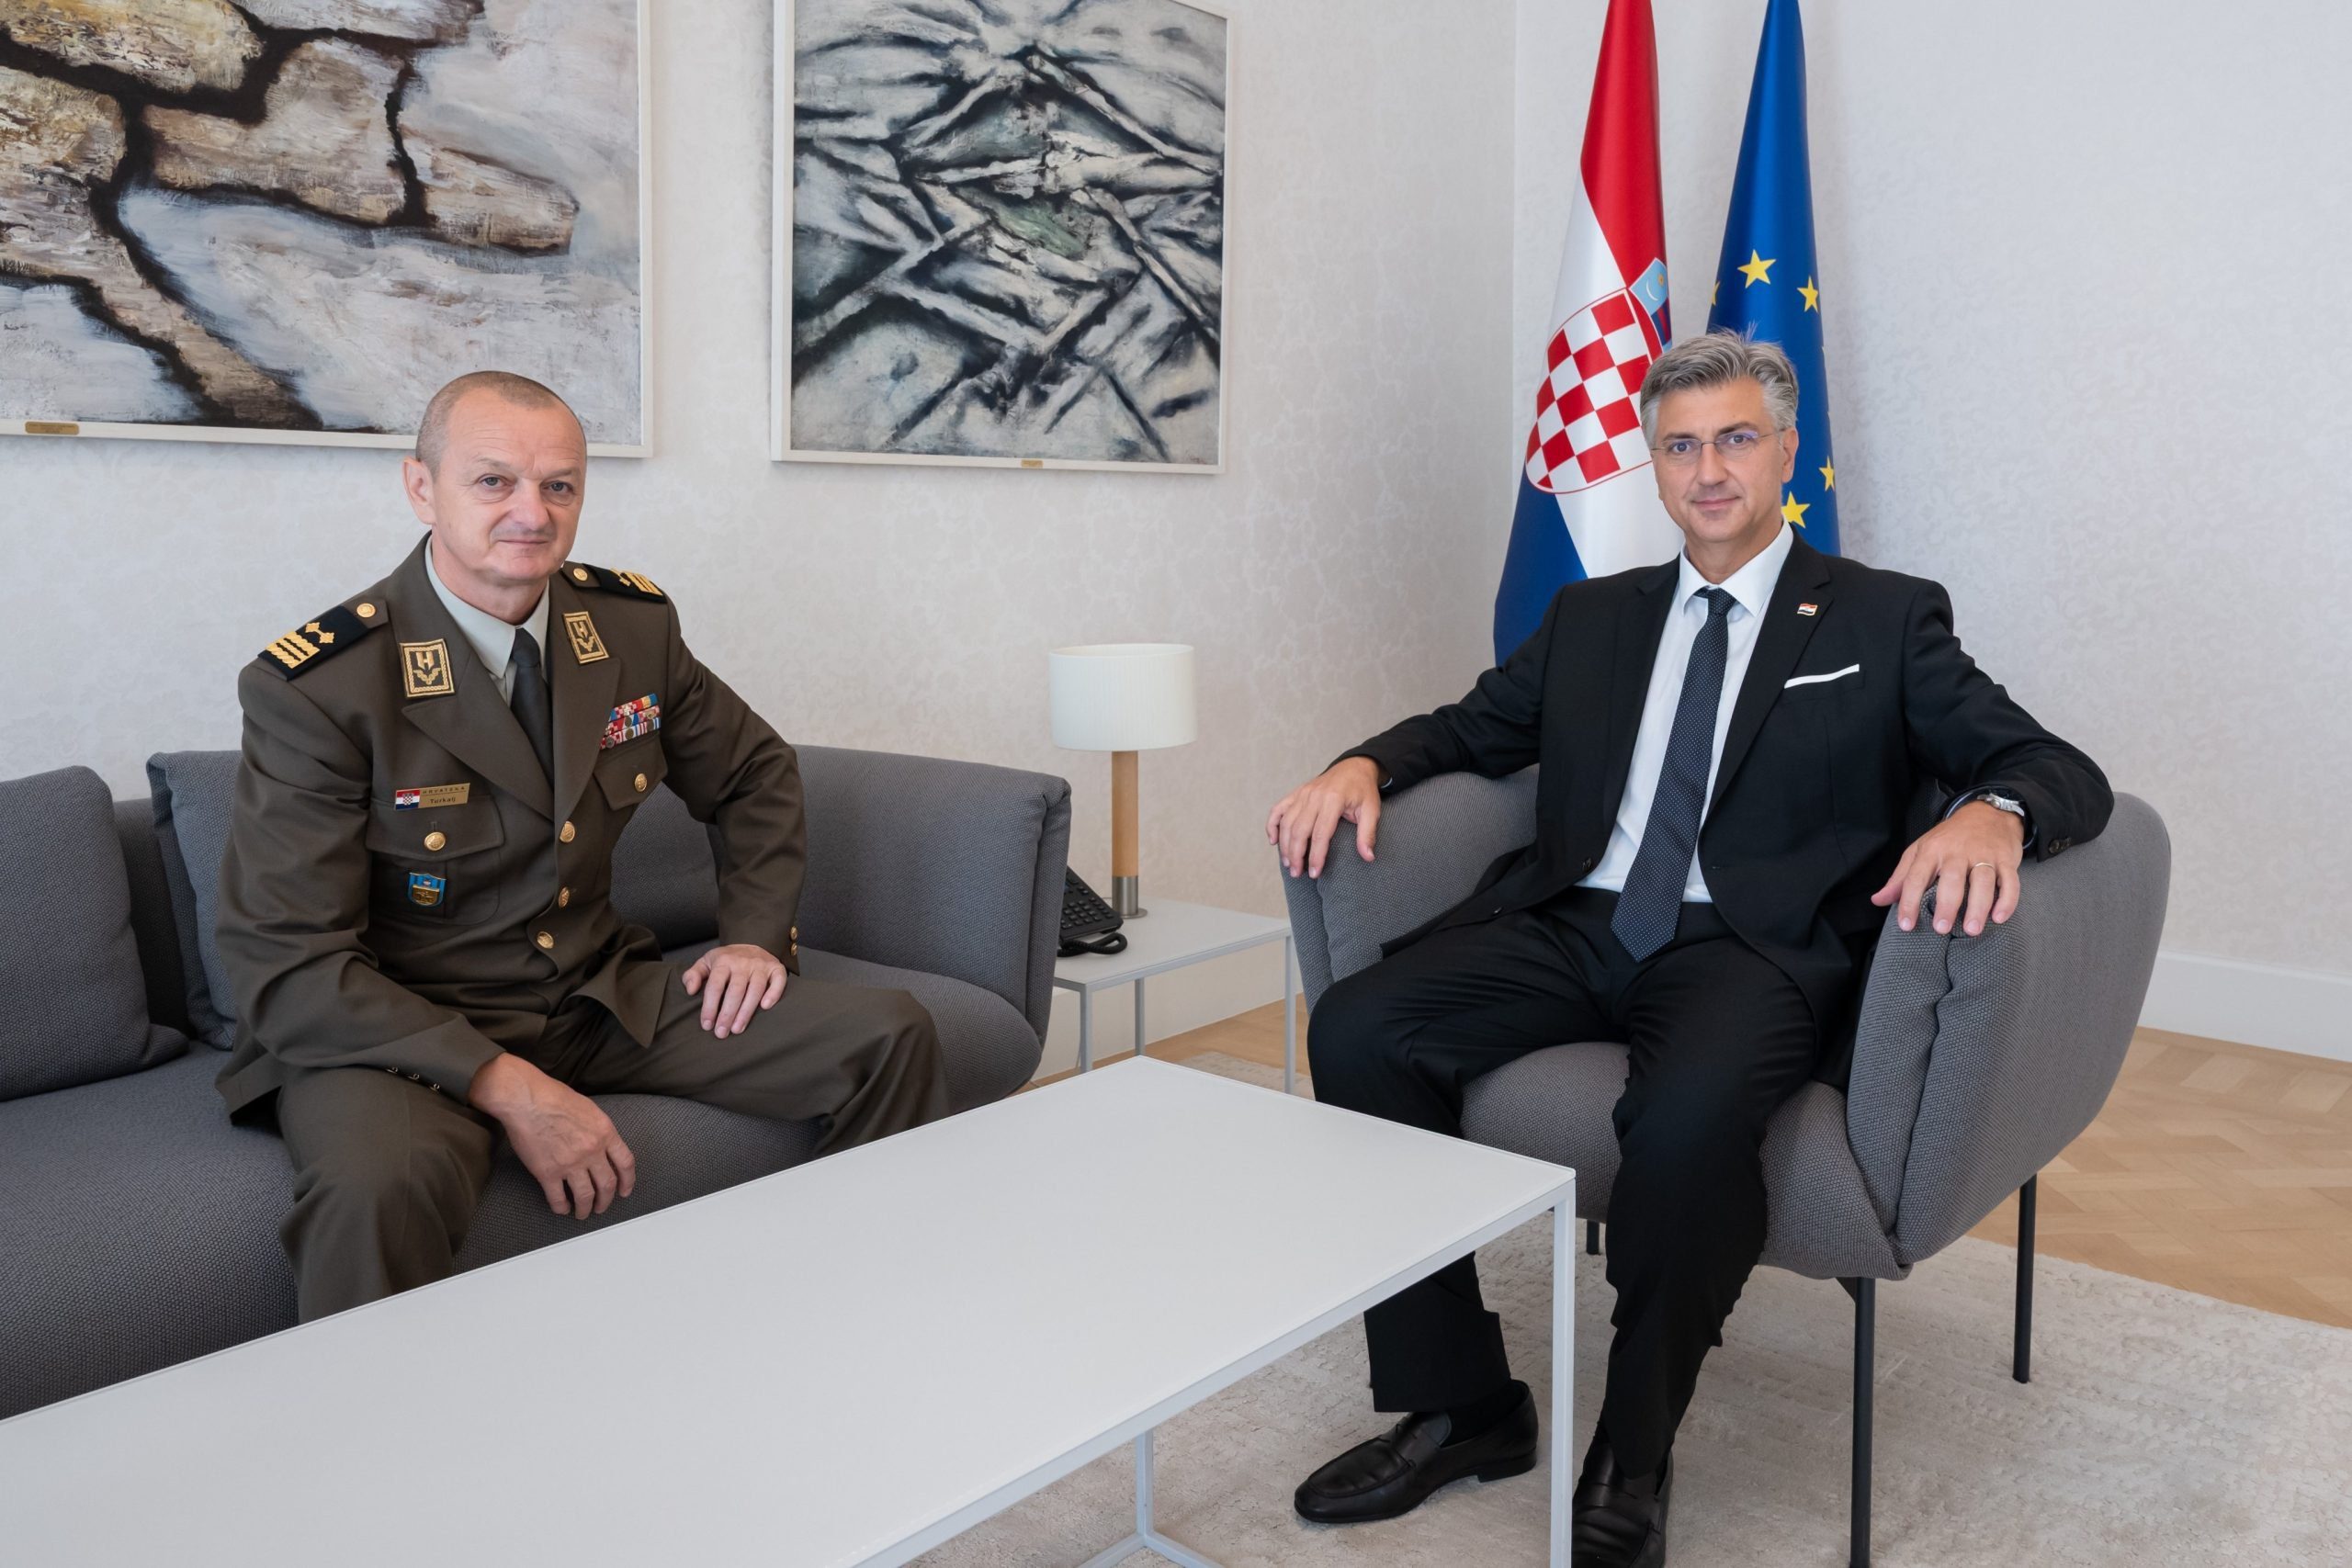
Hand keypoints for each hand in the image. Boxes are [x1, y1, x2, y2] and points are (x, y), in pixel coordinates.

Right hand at [468, 1054, 636, 1218]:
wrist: (526, 1099)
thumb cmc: (554, 1097)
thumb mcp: (590, 1109)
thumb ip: (599, 1130)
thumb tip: (603, 1145)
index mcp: (605, 1133)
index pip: (625, 1163)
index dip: (628, 1181)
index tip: (625, 1191)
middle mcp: (592, 1151)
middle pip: (607, 1184)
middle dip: (606, 1200)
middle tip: (602, 1207)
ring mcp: (570, 1164)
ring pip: (585, 1196)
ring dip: (585, 1208)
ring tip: (582, 1213)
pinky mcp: (547, 1173)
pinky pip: (558, 1198)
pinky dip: (561, 1207)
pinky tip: (562, 1208)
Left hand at [682, 943, 787, 1038]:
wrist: (751, 943)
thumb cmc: (726, 960)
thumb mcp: (705, 962)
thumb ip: (693, 975)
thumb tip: (691, 990)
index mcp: (723, 961)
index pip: (715, 985)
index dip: (710, 1006)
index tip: (707, 1025)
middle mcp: (743, 962)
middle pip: (735, 990)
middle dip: (727, 1014)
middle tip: (721, 1033)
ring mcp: (761, 965)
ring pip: (755, 989)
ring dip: (746, 1011)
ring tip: (737, 1029)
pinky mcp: (776, 968)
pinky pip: (778, 981)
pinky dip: (773, 993)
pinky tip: (765, 1007)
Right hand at [1266, 756, 1383, 879]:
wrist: (1354, 767)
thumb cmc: (1363, 790)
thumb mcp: (1372, 810)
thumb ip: (1368, 834)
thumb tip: (1368, 857)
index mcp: (1333, 800)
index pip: (1320, 834)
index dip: (1315, 856)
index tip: (1314, 873)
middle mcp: (1314, 796)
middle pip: (1298, 830)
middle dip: (1296, 855)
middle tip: (1297, 873)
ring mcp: (1302, 793)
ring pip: (1286, 823)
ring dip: (1284, 845)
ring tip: (1288, 864)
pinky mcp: (1296, 793)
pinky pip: (1278, 809)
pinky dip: (1271, 825)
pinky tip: (1273, 841)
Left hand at [1871, 801, 2027, 937]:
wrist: (1987, 813)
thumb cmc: (1949, 838)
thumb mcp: (1920, 850)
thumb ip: (1901, 878)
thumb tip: (1878, 900)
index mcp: (1931, 851)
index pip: (1916, 878)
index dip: (1909, 902)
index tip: (1906, 925)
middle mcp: (1957, 852)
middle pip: (1952, 880)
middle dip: (1947, 905)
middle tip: (1941, 929)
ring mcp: (1984, 855)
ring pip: (1983, 881)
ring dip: (1978, 907)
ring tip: (1972, 930)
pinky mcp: (2006, 860)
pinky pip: (2010, 881)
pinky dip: (2007, 900)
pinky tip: (1999, 918)